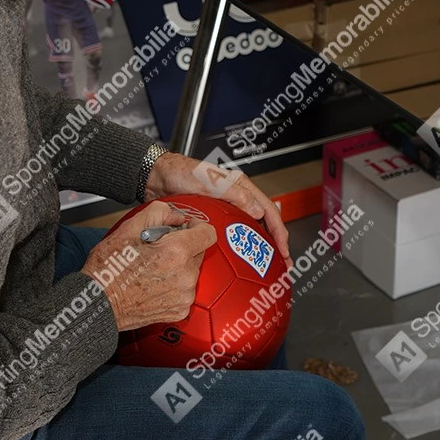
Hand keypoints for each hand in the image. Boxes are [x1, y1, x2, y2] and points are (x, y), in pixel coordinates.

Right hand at [81, 200, 216, 330]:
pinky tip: (154, 283)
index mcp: (176, 252)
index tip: (186, 228)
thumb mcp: (128, 229)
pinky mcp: (179, 310)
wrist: (99, 304)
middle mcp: (185, 276)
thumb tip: (176, 216)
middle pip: (198, 252)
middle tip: (156, 250)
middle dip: (182, 247)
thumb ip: (158, 213)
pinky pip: (185, 290)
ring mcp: (184, 296)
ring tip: (152, 268)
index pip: (208, 233)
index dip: (197, 226)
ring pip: (191, 271)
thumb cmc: (109, 268)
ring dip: (178, 267)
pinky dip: (174, 285)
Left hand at [143, 151, 291, 268]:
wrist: (156, 176)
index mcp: (241, 186)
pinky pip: (231, 233)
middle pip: (263, 222)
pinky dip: (239, 246)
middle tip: (281, 265)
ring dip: (258, 247)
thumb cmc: (180, 172)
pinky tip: (239, 260)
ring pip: (249, 229)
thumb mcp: (209, 182)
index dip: (279, 232)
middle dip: (274, 244)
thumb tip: (256, 212)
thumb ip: (234, 195)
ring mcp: (225, 207)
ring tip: (266, 267)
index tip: (283, 251)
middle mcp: (236, 197)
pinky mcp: (212, 217)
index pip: (269, 210)